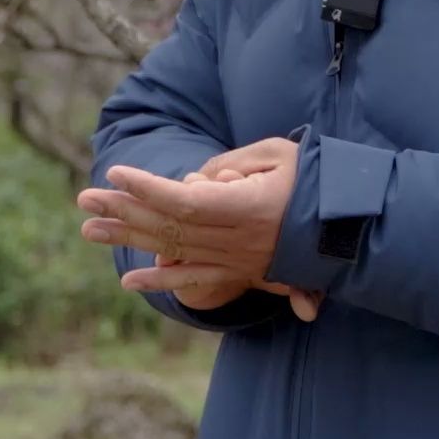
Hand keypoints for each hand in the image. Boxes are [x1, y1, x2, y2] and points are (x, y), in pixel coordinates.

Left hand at [78, 138, 322, 320]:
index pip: (187, 202)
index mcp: (248, 209)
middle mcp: (238, 241)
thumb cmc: (314, 179)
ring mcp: (237, 261)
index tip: (115, 172)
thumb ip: (233, 166)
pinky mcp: (239, 273)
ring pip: (174, 250)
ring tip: (90, 228)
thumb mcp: (279, 156)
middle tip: (84, 199)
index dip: (149, 188)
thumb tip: (196, 187)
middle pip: (170, 225)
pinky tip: (129, 282)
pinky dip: (161, 280)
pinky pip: (195, 279)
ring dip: (130, 240)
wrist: (354, 226)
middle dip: (125, 210)